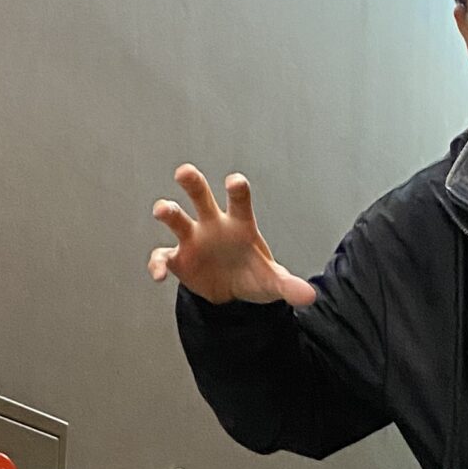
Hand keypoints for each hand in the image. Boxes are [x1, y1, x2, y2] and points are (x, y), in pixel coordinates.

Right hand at [148, 166, 315, 307]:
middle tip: (184, 172)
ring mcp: (192, 239)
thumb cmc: (253, 275)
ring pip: (175, 217)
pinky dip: (157, 263)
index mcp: (239, 223)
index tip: (234, 182)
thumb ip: (289, 286)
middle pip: (201, 196)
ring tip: (162, 210)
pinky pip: (162, 256)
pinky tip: (159, 275)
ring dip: (168, 211)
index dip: (237, 189)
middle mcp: (213, 224)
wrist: (232, 294)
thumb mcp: (273, 283)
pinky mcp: (178, 259)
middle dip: (192, 183)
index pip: (239, 201)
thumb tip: (309, 296)